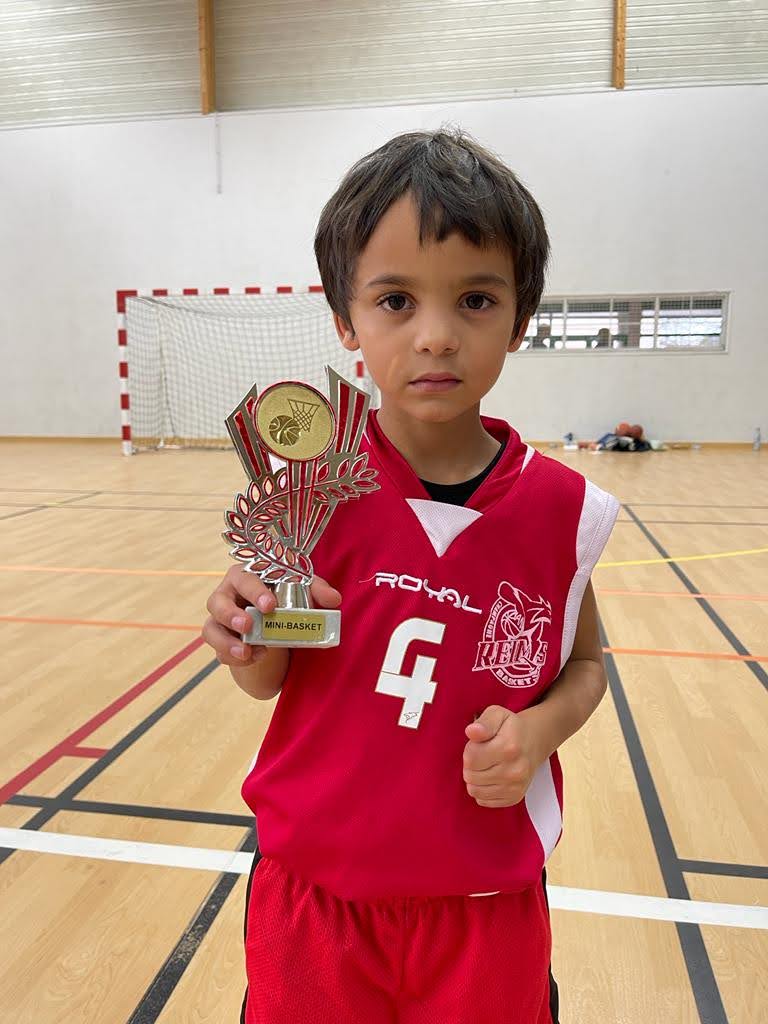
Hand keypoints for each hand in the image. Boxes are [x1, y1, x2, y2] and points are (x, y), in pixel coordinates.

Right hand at [202, 564, 340, 666]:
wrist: (273, 625)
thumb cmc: (284, 598)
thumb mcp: (302, 592)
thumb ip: (317, 590)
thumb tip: (334, 599)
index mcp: (245, 576)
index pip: (244, 578)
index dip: (254, 591)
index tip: (270, 606)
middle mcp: (227, 595)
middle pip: (217, 601)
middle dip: (231, 615)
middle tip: (247, 626)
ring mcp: (220, 620)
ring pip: (211, 629)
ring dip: (226, 642)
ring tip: (246, 653)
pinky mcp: (221, 641)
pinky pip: (218, 650)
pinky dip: (233, 657)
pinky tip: (253, 658)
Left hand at [462, 705, 545, 807]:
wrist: (534, 742)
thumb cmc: (510, 727)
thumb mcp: (497, 714)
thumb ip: (484, 722)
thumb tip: (471, 731)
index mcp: (509, 747)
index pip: (470, 758)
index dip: (469, 750)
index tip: (478, 744)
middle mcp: (515, 771)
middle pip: (471, 776)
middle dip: (470, 765)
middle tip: (481, 755)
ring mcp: (516, 787)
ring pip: (475, 791)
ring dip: (474, 778)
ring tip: (484, 765)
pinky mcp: (514, 798)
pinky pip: (484, 800)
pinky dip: (482, 790)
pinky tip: (490, 777)